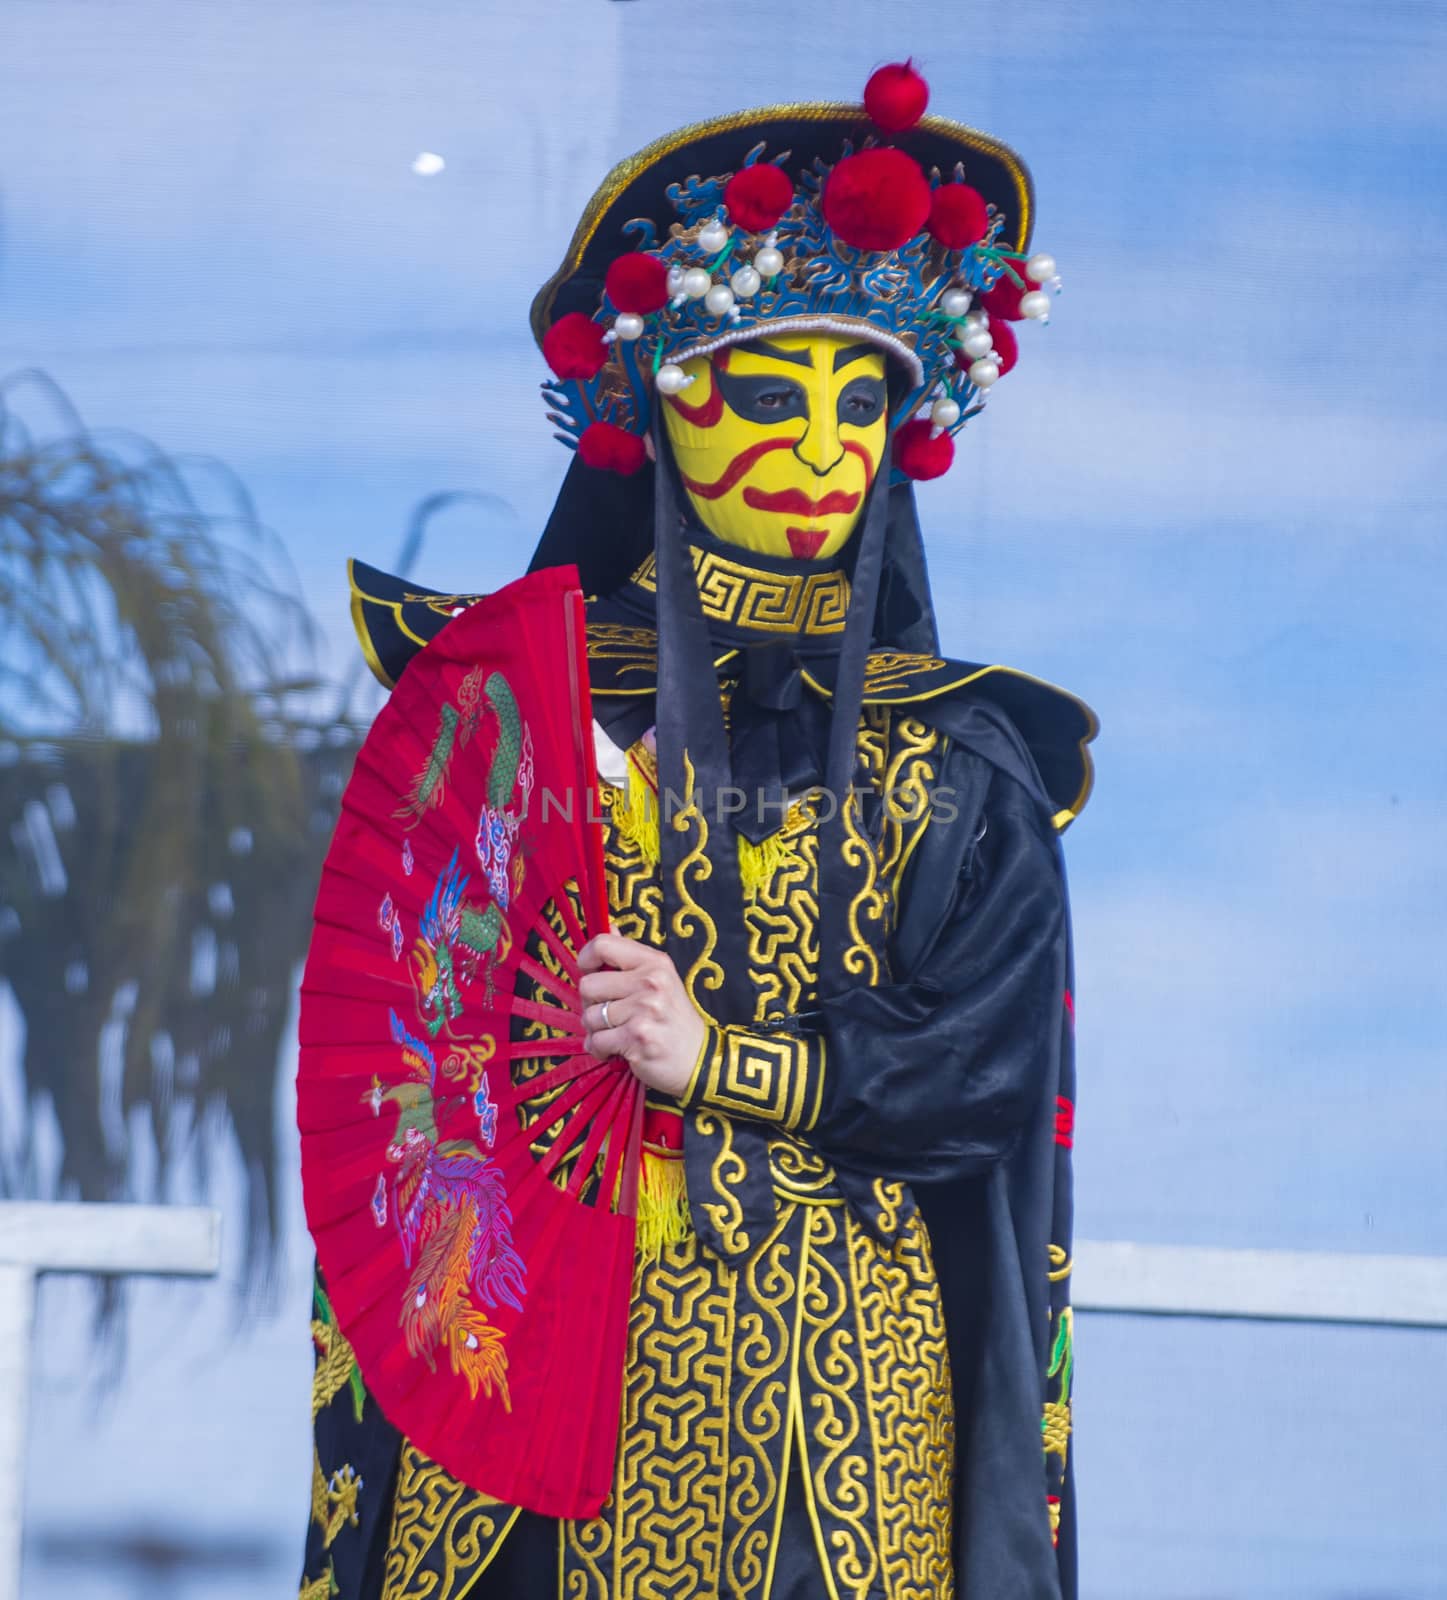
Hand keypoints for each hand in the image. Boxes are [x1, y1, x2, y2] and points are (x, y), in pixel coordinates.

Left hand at [577, 932, 706, 1097]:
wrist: (699, 1060)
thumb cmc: (673, 1020)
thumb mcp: (661, 980)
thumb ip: (630, 957)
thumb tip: (609, 927)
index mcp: (655, 962)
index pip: (603, 945)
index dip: (586, 959)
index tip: (590, 972)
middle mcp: (651, 982)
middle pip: (588, 984)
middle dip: (591, 1004)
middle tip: (610, 1015)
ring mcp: (645, 1010)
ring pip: (589, 1016)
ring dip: (596, 1031)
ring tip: (617, 1035)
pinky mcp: (637, 1037)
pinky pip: (596, 1041)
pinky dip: (600, 1050)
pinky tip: (616, 1051)